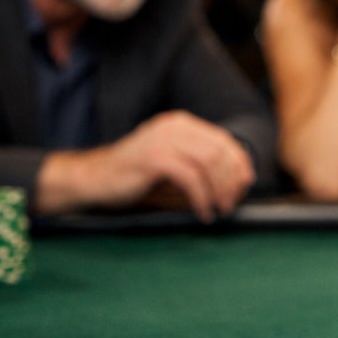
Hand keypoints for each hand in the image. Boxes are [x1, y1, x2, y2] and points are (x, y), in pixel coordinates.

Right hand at [70, 111, 254, 220]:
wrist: (93, 179)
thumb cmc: (136, 178)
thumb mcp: (174, 168)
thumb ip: (203, 169)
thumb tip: (240, 182)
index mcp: (181, 124)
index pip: (223, 141)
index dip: (239, 164)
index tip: (244, 187)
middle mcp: (174, 127)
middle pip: (219, 151)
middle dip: (231, 180)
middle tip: (231, 204)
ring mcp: (162, 140)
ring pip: (209, 163)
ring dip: (220, 190)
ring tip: (220, 210)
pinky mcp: (153, 157)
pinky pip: (190, 178)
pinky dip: (202, 198)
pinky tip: (203, 213)